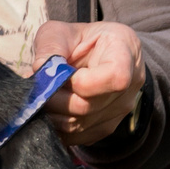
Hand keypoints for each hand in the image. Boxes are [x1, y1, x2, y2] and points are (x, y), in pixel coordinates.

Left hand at [32, 19, 144, 148]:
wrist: (98, 54)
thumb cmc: (79, 40)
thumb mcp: (61, 31)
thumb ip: (50, 48)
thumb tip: (40, 73)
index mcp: (125, 51)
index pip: (115, 78)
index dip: (83, 82)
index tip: (64, 72)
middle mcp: (130, 85)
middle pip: (89, 106)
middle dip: (55, 99)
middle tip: (39, 88)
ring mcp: (120, 110)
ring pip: (80, 125)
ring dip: (53, 114)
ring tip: (44, 96)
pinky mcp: (107, 127)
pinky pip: (78, 137)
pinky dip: (58, 127)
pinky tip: (51, 110)